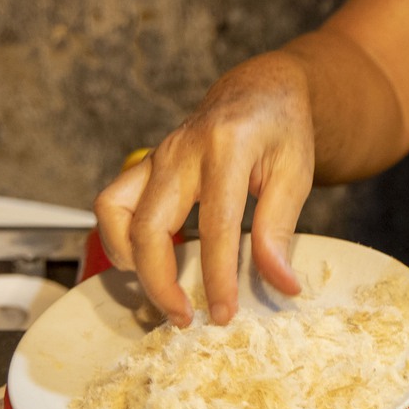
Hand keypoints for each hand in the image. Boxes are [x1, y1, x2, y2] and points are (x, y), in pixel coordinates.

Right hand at [92, 52, 317, 325]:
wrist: (260, 91)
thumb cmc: (282, 130)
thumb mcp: (297, 174)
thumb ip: (281, 229)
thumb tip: (283, 285)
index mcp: (227, 147)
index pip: (216, 225)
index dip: (217, 276)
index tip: (224, 314)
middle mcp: (182, 149)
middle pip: (150, 225)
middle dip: (160, 281)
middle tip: (186, 317)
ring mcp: (158, 155)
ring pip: (115, 211)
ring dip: (129, 259)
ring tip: (160, 289)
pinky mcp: (145, 164)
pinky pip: (112, 203)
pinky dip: (119, 237)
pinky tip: (147, 259)